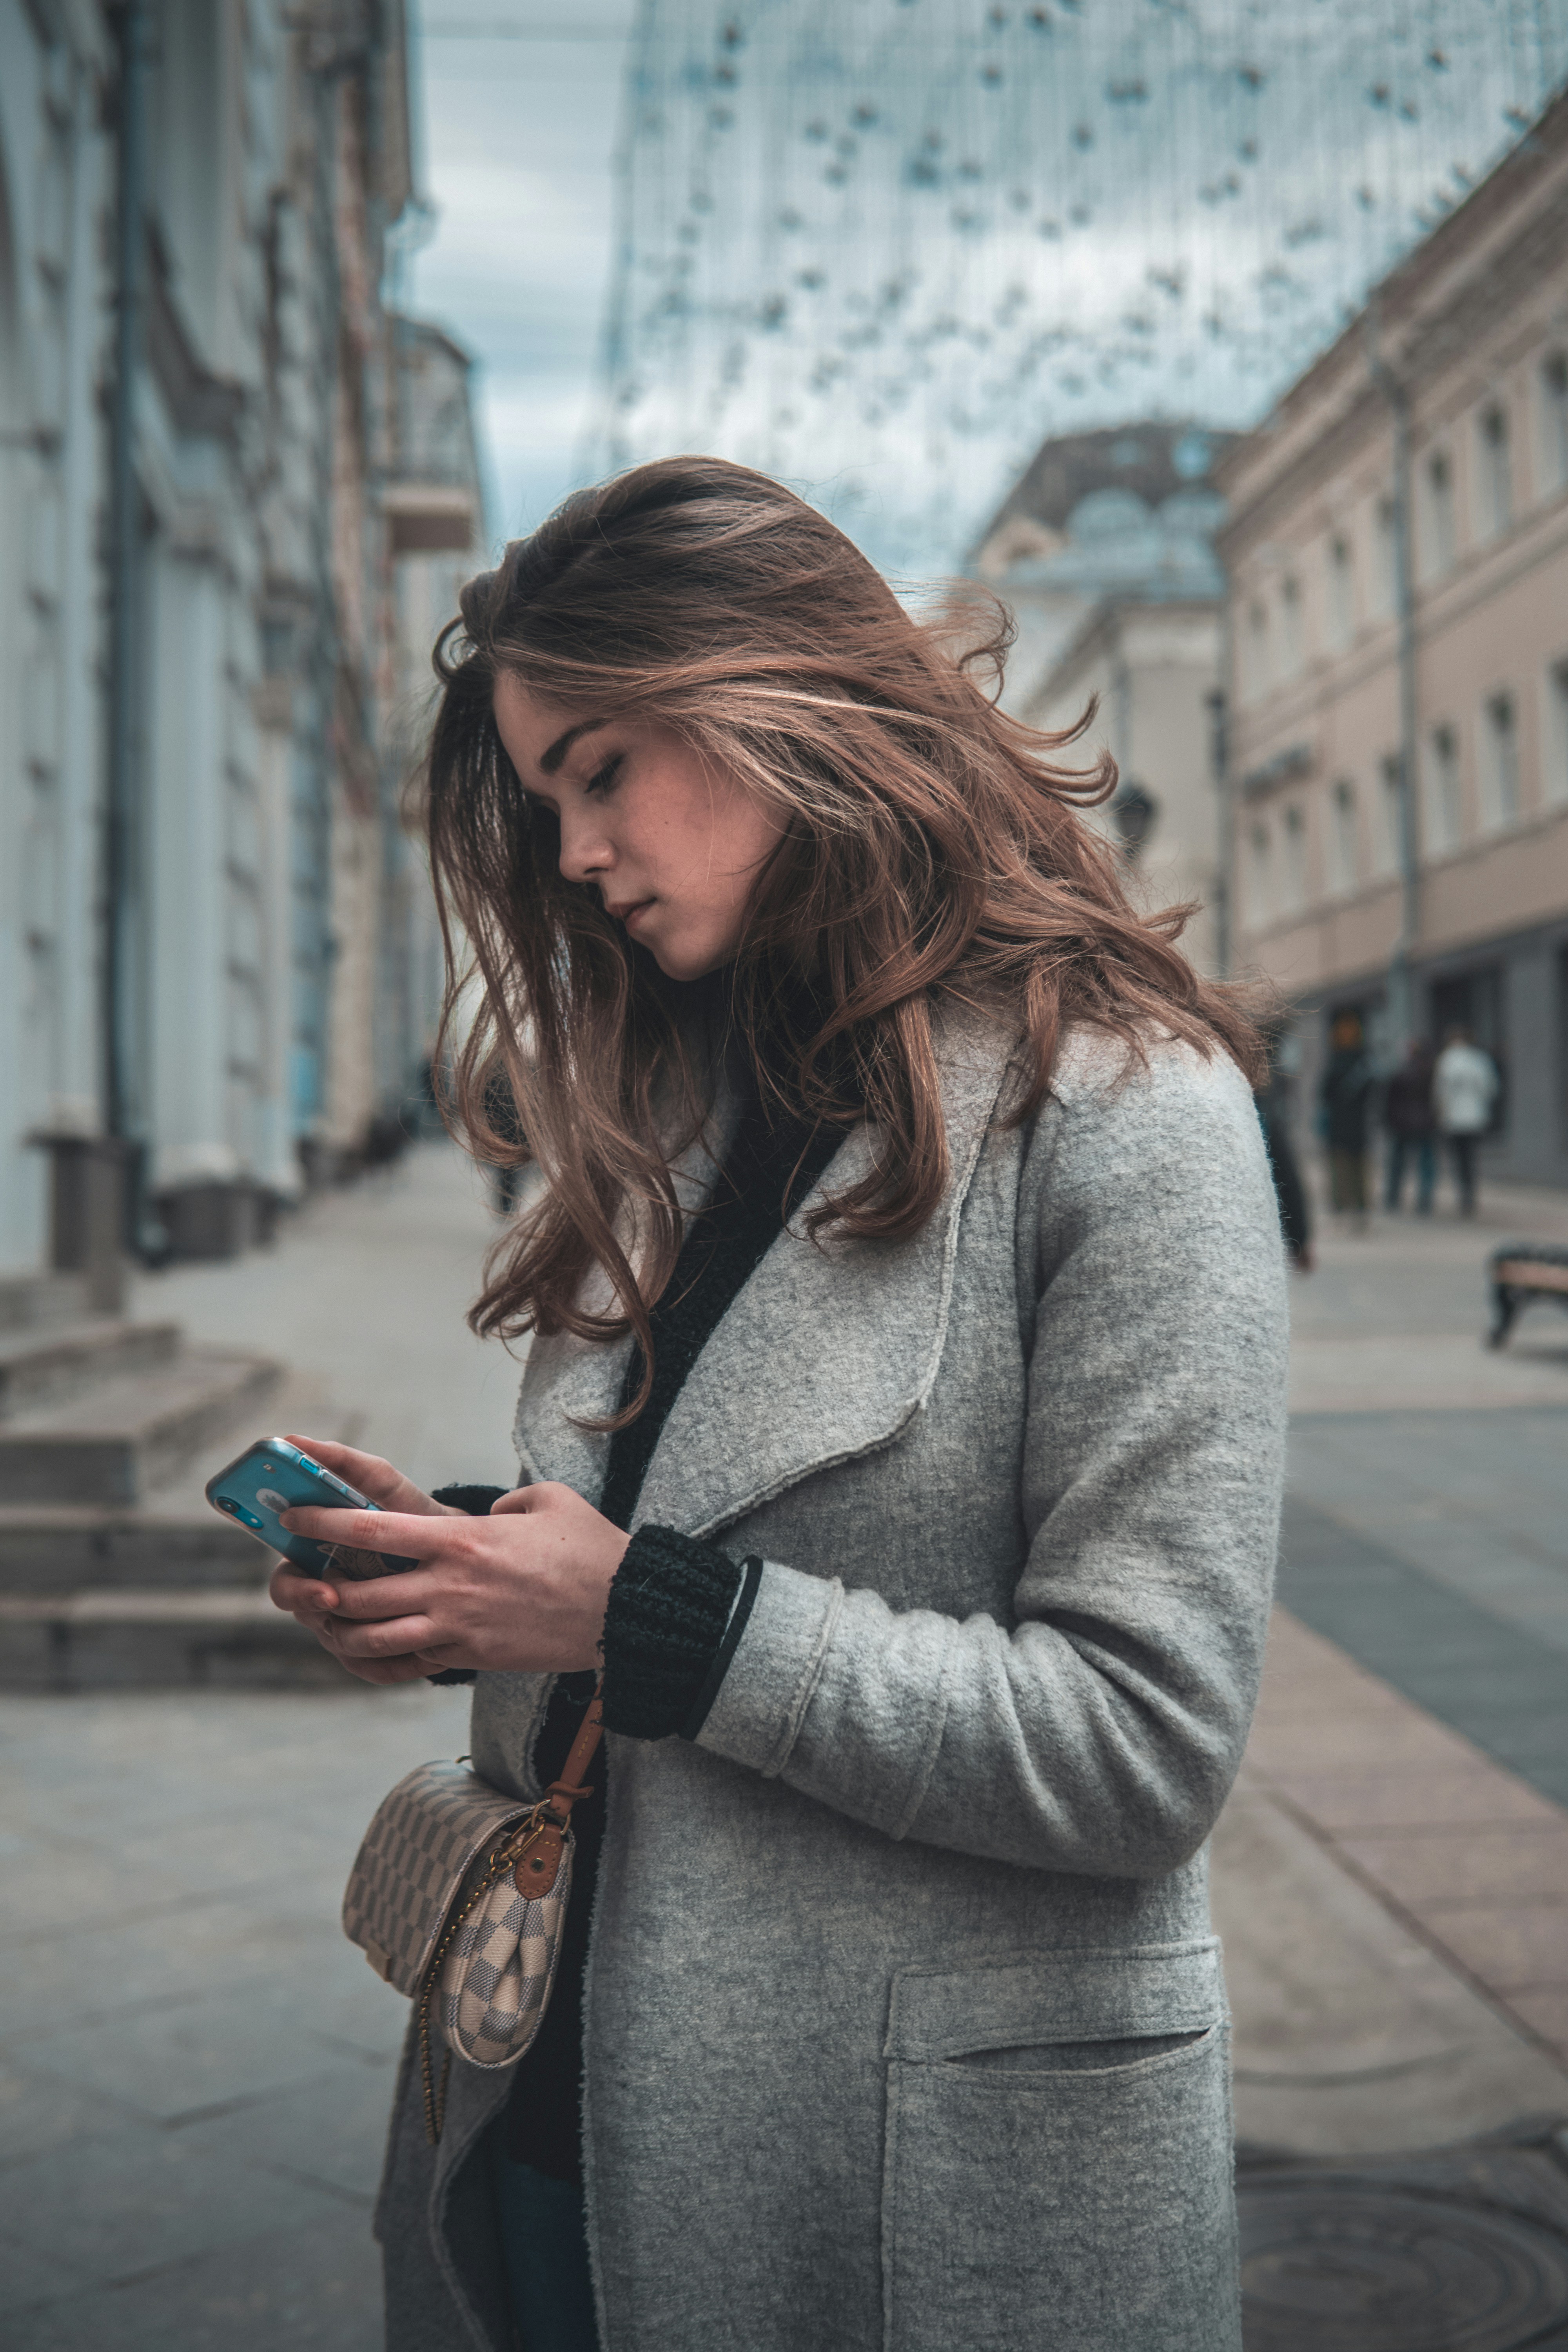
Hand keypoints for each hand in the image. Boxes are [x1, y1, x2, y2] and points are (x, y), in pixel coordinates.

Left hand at [270, 1473, 629, 1685]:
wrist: (622, 1612)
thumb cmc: (590, 1550)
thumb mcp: (548, 1502)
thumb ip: (509, 1501)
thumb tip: (492, 1514)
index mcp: (461, 1540)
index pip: (371, 1530)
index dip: (324, 1523)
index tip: (293, 1516)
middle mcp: (450, 1586)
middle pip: (358, 1592)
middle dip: (318, 1586)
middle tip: (299, 1576)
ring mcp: (458, 1627)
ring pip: (374, 1636)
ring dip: (342, 1628)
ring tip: (327, 1616)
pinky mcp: (472, 1656)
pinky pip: (413, 1658)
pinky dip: (388, 1651)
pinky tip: (378, 1640)